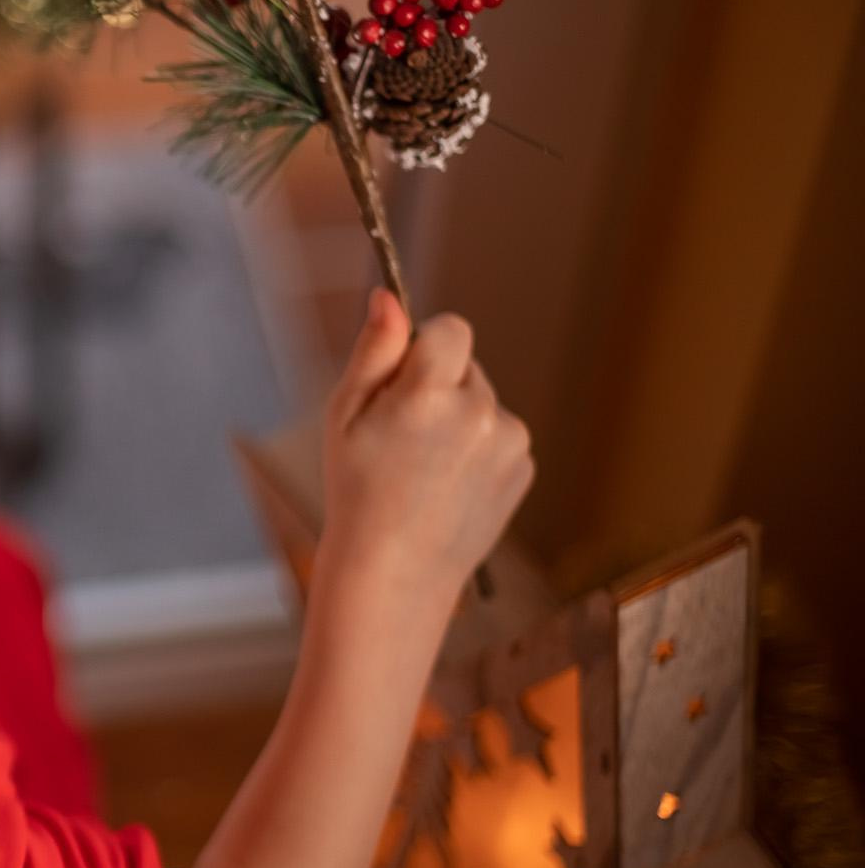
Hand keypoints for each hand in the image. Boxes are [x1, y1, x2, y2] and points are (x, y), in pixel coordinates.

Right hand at [319, 289, 533, 611]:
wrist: (395, 570)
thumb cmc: (357, 490)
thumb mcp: (344, 415)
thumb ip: (374, 351)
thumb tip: (389, 297)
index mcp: (430, 394)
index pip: (451, 329)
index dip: (425, 346)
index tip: (404, 377)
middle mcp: (479, 412)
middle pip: (466, 366)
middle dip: (438, 386)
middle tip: (402, 436)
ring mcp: (508, 442)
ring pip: (483, 402)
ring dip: (458, 419)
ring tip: (424, 468)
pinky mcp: (523, 467)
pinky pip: (499, 436)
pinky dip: (477, 451)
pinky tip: (448, 485)